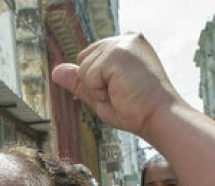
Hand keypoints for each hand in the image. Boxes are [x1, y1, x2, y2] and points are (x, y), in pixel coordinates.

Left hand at [51, 34, 183, 137]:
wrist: (158, 118)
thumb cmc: (137, 110)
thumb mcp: (102, 94)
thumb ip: (80, 81)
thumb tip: (55, 70)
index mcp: (127, 44)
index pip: (90, 58)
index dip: (98, 82)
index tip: (124, 90)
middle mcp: (126, 38)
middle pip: (83, 60)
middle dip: (95, 84)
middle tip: (123, 93)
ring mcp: (122, 43)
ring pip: (83, 69)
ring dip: (98, 89)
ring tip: (124, 92)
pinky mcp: (117, 53)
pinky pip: (87, 76)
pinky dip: (99, 91)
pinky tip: (122, 91)